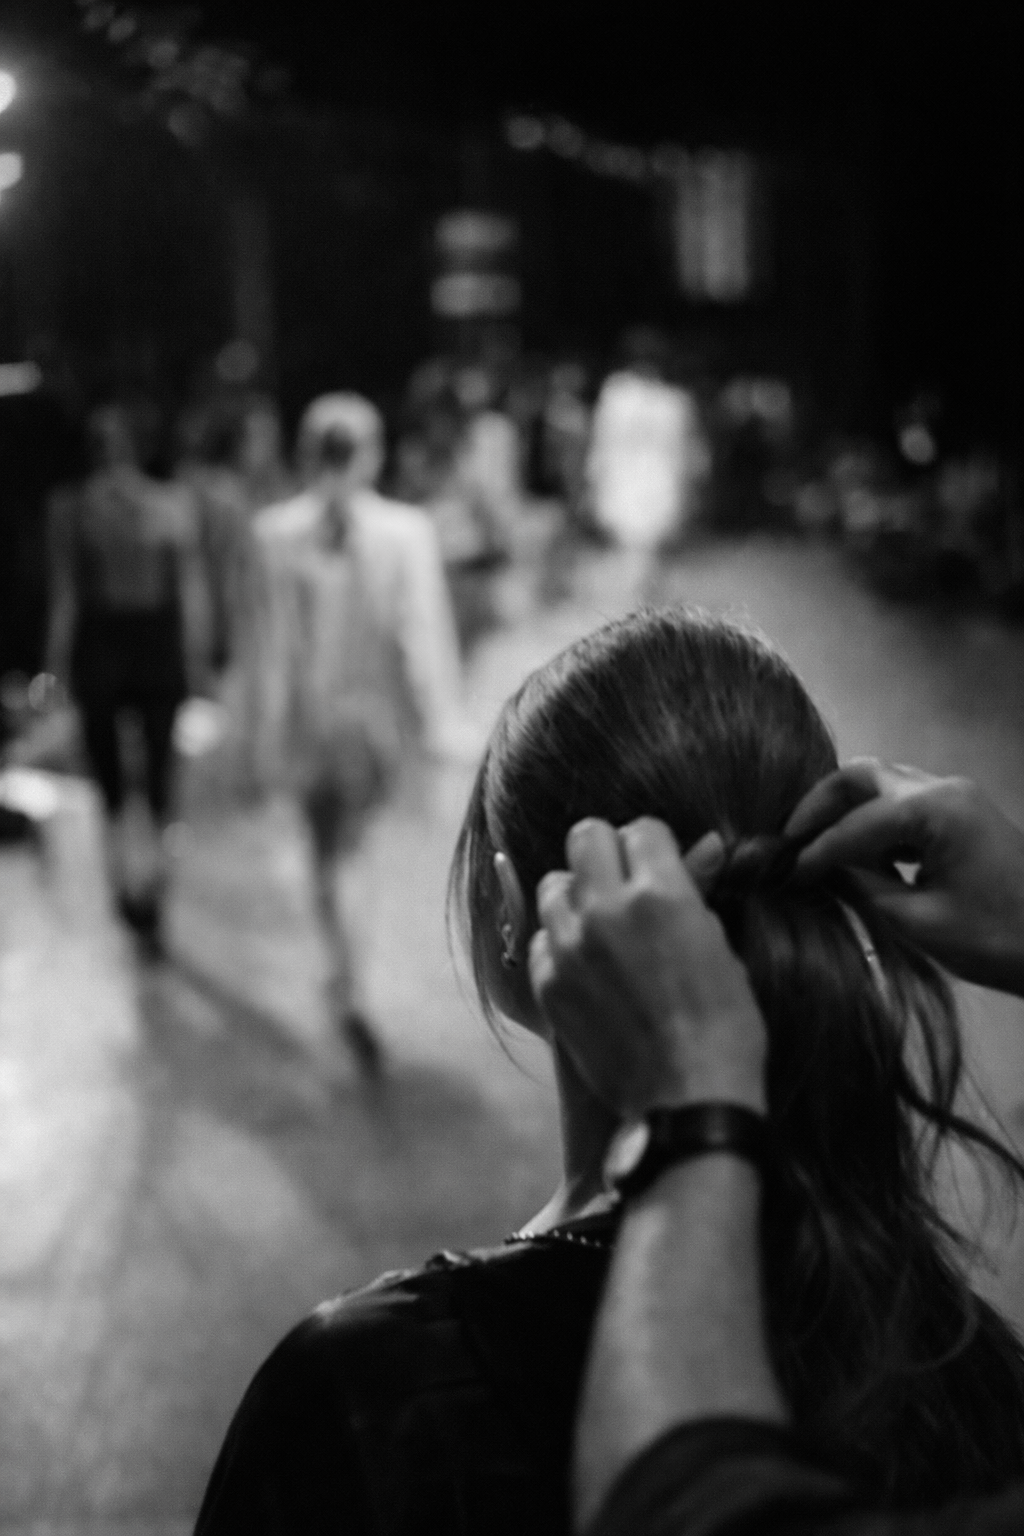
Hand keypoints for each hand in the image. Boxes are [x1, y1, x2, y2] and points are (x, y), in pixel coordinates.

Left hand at [529, 818, 766, 1116]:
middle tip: (624, 880)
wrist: (687, 1098)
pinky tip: (588, 967)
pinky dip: (561, 945)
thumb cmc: (723, 1024)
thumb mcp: (720, 947)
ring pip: (554, 885)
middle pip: (585, 836)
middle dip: (607, 851)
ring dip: (578, 895)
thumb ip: (697, 890)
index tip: (660, 866)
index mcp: (660, 893)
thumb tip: (707, 844)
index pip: (640, 828)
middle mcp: (607, 910)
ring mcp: (570, 948)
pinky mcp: (548, 984)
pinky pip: (541, 940)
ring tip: (603, 924)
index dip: (653, 846)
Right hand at [786, 760, 1023, 994]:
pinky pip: (905, 804)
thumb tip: (819, 872)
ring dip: (848, 812)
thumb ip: (863, 888)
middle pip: (862, 776)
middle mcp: (943, 788)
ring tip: (817, 850)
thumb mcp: (918, 922)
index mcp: (934, 809)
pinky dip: (875, 824)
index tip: (783, 873)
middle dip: (820, 806)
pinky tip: (860, 859)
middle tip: (790, 840)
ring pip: (883, 785)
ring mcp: (957, 797)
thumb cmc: (996, 938)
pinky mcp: (964, 815)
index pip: (855, 824)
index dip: (814, 850)